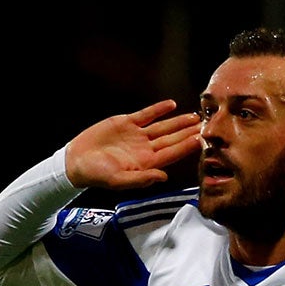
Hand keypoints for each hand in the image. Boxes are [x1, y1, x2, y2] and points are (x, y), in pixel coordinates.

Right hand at [64, 101, 200, 189]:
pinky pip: (146, 115)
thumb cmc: (97, 175)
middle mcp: (146, 149)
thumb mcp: (119, 180)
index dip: (187, 147)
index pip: (172, 154)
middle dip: (189, 133)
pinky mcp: (126, 123)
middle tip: (207, 126)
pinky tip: (171, 105)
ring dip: (178, 122)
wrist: (77, 161)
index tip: (202, 140)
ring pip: (163, 127)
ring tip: (195, 116)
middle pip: (172, 139)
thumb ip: (142, 179)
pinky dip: (158, 110)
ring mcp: (137, 135)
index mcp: (147, 163)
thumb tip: (164, 177)